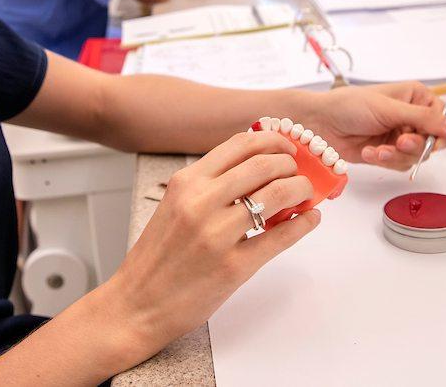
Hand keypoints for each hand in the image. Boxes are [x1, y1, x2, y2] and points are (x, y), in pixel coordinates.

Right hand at [104, 131, 321, 362]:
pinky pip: (280, 238)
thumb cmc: (156, 259)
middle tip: (298, 172)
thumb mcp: (173, 207)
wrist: (136, 304)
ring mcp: (217, 235)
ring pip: (276, 195)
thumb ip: (208, 188)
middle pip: (263, 165)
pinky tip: (309, 219)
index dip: (271, 141)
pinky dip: (302, 224)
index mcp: (185, 183)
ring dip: (300, 189)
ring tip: (305, 193)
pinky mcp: (233, 267)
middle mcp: (201, 203)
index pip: (238, 145)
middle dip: (290, 164)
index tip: (286, 147)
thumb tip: (254, 172)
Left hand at [308, 82, 445, 170]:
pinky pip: (399, 164)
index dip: (442, 132)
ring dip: (395, 155)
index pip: (445, 117)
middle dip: (415, 146)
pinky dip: (384, 161)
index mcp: (416, 97)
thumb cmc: (349, 105)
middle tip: (399, 143)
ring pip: (416, 156)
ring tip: (377, 149)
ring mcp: (400, 136)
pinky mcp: (388, 153)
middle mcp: (411, 116)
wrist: (320, 123)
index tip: (432, 141)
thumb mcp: (389, 109)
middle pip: (433, 141)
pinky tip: (368, 152)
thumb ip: (425, 120)